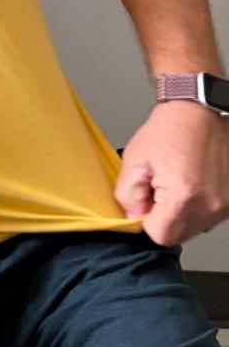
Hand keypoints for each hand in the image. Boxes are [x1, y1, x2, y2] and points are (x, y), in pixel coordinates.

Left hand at [115, 103, 228, 244]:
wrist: (199, 110)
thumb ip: (128, 195)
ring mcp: (224, 205)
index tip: (145, 204)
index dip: (147, 221)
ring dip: (181, 213)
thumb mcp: (134, 159)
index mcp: (184, 197)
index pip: (160, 236)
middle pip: (179, 235)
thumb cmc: (171, 129)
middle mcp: (210, 206)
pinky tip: (191, 182)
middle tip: (159, 188)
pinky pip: (208, 216)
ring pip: (194, 227)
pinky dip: (197, 206)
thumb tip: (134, 216)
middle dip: (164, 218)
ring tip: (177, 182)